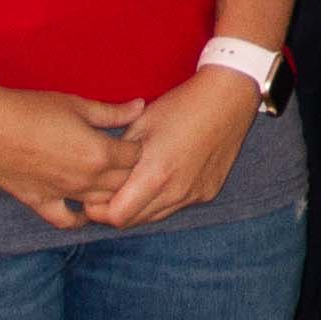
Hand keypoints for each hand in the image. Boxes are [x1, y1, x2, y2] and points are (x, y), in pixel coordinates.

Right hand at [0, 87, 142, 225]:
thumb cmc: (31, 109)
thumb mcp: (76, 105)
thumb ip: (111, 112)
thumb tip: (141, 106)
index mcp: (99, 153)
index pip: (135, 156)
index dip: (136, 146)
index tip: (131, 139)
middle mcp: (87, 179)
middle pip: (123, 183)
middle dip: (128, 171)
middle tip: (123, 159)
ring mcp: (64, 194)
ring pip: (101, 204)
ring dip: (109, 194)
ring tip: (109, 181)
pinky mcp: (41, 203)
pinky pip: (67, 221)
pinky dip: (80, 218)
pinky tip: (84, 208)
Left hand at [84, 66, 259, 229]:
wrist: (227, 99)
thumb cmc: (180, 106)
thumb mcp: (140, 125)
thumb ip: (118, 158)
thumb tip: (98, 178)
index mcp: (155, 175)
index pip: (116, 216)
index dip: (99, 210)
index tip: (92, 196)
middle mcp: (176, 192)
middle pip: (134, 221)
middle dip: (116, 209)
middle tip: (108, 191)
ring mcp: (194, 195)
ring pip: (156, 216)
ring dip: (140, 206)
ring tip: (134, 183)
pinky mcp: (208, 192)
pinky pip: (177, 206)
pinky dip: (163, 198)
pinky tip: (163, 176)